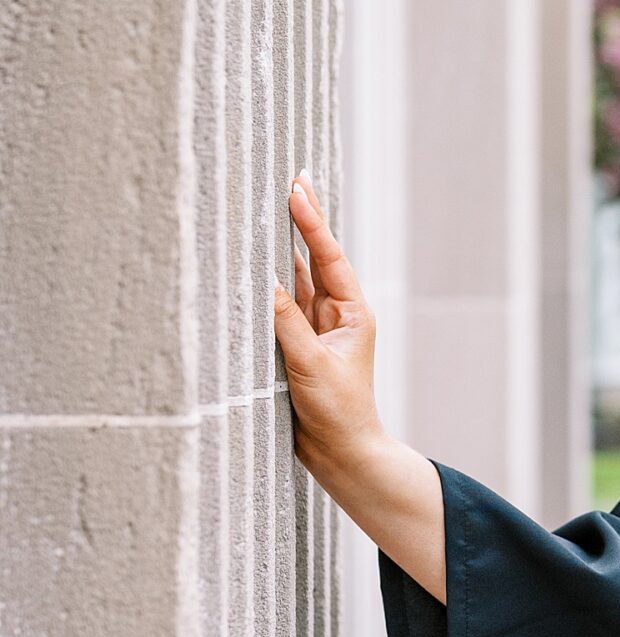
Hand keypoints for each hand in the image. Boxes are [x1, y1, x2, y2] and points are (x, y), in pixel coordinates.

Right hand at [271, 173, 382, 474]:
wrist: (341, 455)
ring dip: (278, 250)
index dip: (311, 222)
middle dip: (299, 222)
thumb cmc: (339, 413)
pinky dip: (265, 286)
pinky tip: (250, 265)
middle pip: (312, 259)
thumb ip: (287, 324)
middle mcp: (334, 314)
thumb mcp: (312, 366)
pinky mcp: (294, 346)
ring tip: (262, 212)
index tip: (296, 188)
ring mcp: (313, 329)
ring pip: (292, 280)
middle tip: (285, 181)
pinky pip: (277, 308)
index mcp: (352, 312)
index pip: (328, 256)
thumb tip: (264, 284)